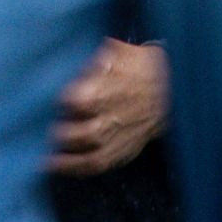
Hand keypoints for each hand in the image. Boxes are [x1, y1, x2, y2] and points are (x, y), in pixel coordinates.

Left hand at [49, 40, 168, 177]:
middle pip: (85, 134)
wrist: (171, 88)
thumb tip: (83, 65)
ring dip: (68, 161)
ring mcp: (119, 138)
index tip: (59, 102)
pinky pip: (102, 164)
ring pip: (92, 155)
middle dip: (64, 136)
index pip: (77, 103)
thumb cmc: (140, 66)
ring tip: (50, 162)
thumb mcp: (119, 52)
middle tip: (52, 132)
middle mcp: (113, 119)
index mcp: (108, 92)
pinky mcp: (125, 150)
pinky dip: (81, 169)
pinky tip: (64, 168)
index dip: (64, 103)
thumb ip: (97, 59)